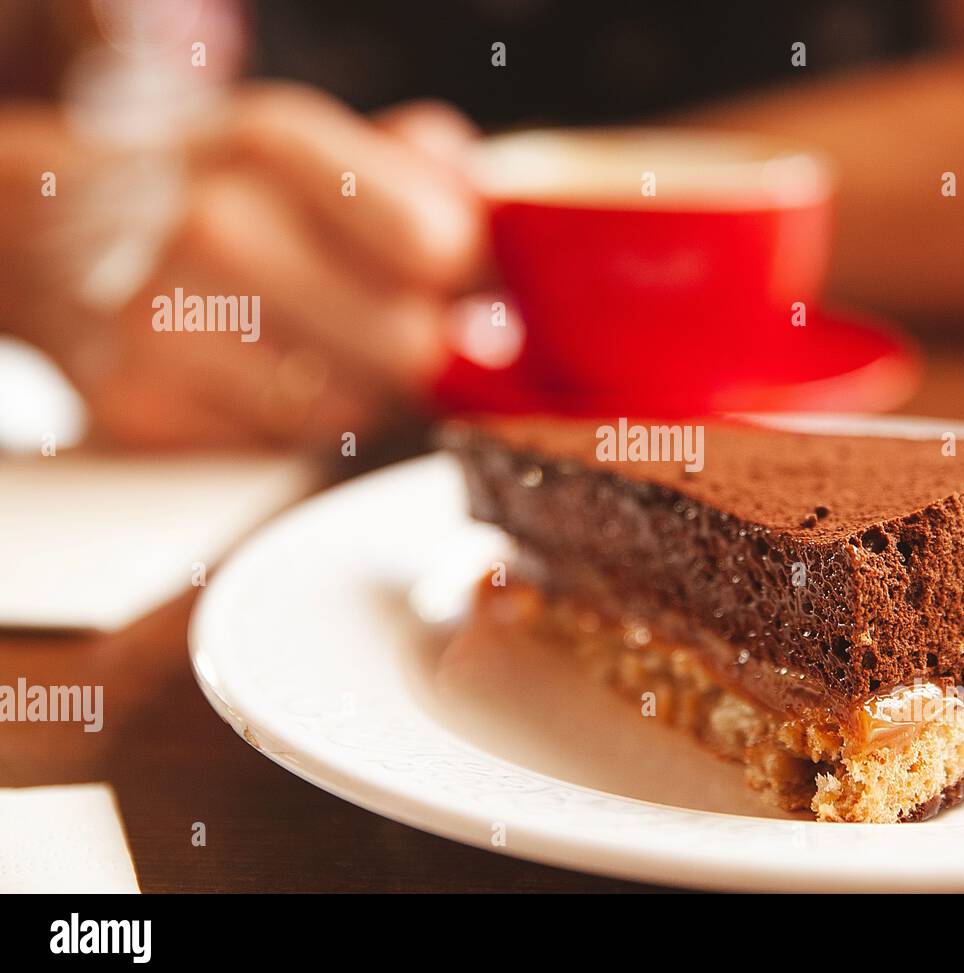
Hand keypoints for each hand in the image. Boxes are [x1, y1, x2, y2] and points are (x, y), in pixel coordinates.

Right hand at [9, 82, 483, 448]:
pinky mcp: (137, 408)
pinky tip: (260, 378)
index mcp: (274, 143)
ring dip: (359, 393)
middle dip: (423, 351)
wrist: (65, 232)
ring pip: (351, 410)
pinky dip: (290, 426)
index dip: (470, 281)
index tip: (464, 291)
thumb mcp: (316, 148)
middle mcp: (214, 225)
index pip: (437, 245)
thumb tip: (506, 229)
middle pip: (407, 347)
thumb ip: (424, 174)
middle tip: (405, 335)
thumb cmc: (225, 193)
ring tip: (320, 348)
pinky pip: (280, 448)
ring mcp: (164, 322)